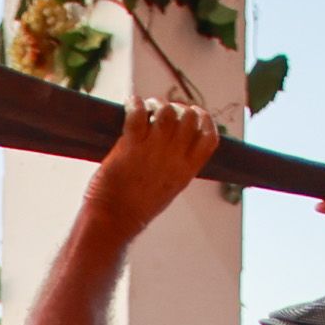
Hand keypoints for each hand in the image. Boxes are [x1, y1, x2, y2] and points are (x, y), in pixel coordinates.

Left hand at [84, 96, 220, 232]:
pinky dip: (135, 103)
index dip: (205, 120)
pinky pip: (138, 114)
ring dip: (157, 104)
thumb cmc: (136, 209)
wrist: (114, 220)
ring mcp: (154, 150)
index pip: (209, 137)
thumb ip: (176, 166)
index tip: (196, 113)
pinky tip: (132, 103)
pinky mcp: (131, 145)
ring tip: (147, 107)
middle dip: (178, 107)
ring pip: (166, 112)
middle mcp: (174, 157)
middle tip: (163, 110)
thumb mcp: (169, 188)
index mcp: (187, 170)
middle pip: (189, 118)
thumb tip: (174, 142)